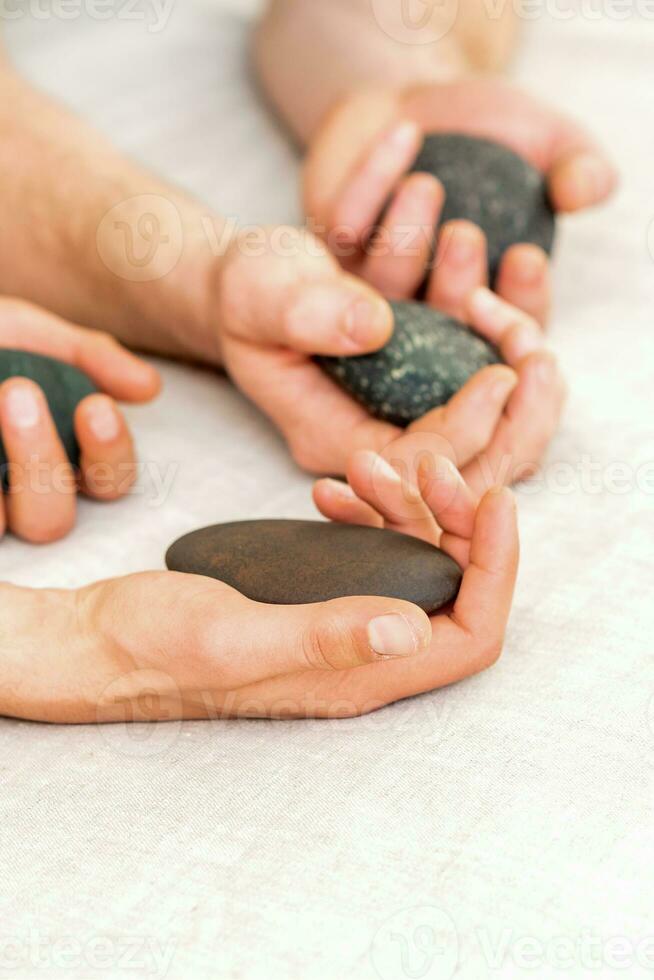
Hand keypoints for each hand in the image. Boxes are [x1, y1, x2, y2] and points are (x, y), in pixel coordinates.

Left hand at [0, 297, 159, 542]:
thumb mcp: (27, 332)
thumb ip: (88, 356)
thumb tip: (148, 388)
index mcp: (60, 456)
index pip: (107, 481)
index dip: (108, 454)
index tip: (96, 406)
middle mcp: (19, 493)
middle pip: (52, 520)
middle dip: (40, 462)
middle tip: (17, 395)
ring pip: (2, 527)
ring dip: (0, 480)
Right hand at [1, 460, 516, 722]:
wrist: (98, 642)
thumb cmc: (153, 649)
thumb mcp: (235, 636)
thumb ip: (324, 636)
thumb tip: (415, 627)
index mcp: (359, 677)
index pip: (472, 632)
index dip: (497, 568)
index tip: (496, 499)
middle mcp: (359, 658)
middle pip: (449, 591)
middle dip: (453, 522)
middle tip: (424, 466)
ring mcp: (334, 627)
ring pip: (407, 566)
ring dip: (403, 509)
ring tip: (365, 465)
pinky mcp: (308, 600)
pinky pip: (362, 556)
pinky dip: (362, 514)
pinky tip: (332, 489)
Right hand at [215, 231, 564, 486]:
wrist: (257, 276)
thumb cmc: (250, 289)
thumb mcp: (261, 291)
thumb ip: (305, 310)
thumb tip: (373, 326)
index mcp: (333, 437)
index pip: (415, 463)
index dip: (465, 431)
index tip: (501, 374)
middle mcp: (379, 432)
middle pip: (473, 460)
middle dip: (519, 411)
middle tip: (538, 350)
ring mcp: (411, 404)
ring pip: (493, 415)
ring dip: (516, 348)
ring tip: (522, 274)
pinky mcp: (433, 371)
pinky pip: (490, 366)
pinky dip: (508, 322)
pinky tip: (513, 264)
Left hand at [304, 79, 617, 323]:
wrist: (413, 101)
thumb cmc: (486, 133)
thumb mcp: (545, 140)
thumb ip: (576, 165)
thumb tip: (584, 188)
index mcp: (486, 303)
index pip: (509, 330)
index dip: (518, 305)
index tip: (526, 257)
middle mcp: (426, 309)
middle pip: (439, 326)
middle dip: (451, 285)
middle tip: (464, 235)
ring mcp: (370, 288)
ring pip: (382, 286)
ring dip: (401, 242)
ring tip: (425, 185)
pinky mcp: (326, 251)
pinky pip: (344, 227)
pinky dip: (371, 180)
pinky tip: (404, 134)